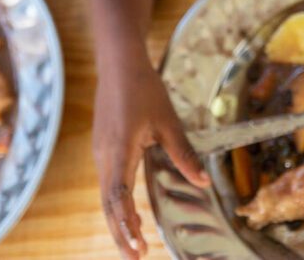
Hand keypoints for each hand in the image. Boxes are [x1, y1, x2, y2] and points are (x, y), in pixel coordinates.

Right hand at [93, 59, 210, 258]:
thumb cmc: (144, 89)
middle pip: (109, 203)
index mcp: (120, 151)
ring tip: (133, 242)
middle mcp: (105, 155)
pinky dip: (116, 201)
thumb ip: (183, 155)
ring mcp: (101, 151)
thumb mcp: (168, 123)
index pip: (119, 198)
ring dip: (118, 219)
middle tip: (134, 258)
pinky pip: (108, 181)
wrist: (118, 63)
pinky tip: (128, 211)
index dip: (127, 224)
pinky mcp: (102, 146)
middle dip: (120, 232)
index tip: (138, 247)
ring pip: (106, 194)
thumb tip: (202, 183)